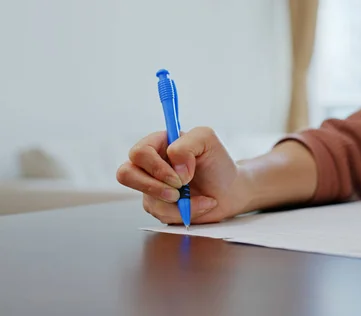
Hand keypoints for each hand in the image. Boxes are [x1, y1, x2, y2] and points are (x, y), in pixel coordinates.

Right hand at [117, 127, 251, 224]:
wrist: (230, 190)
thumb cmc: (218, 163)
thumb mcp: (207, 140)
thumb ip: (187, 144)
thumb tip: (175, 168)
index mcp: (158, 143)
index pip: (139, 153)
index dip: (156, 168)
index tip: (181, 177)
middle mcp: (150, 164)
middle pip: (126, 174)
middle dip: (154, 188)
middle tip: (179, 191)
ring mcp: (152, 186)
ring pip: (147, 200)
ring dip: (175, 204)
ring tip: (198, 199)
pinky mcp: (159, 206)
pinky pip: (161, 215)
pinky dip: (184, 213)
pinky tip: (201, 205)